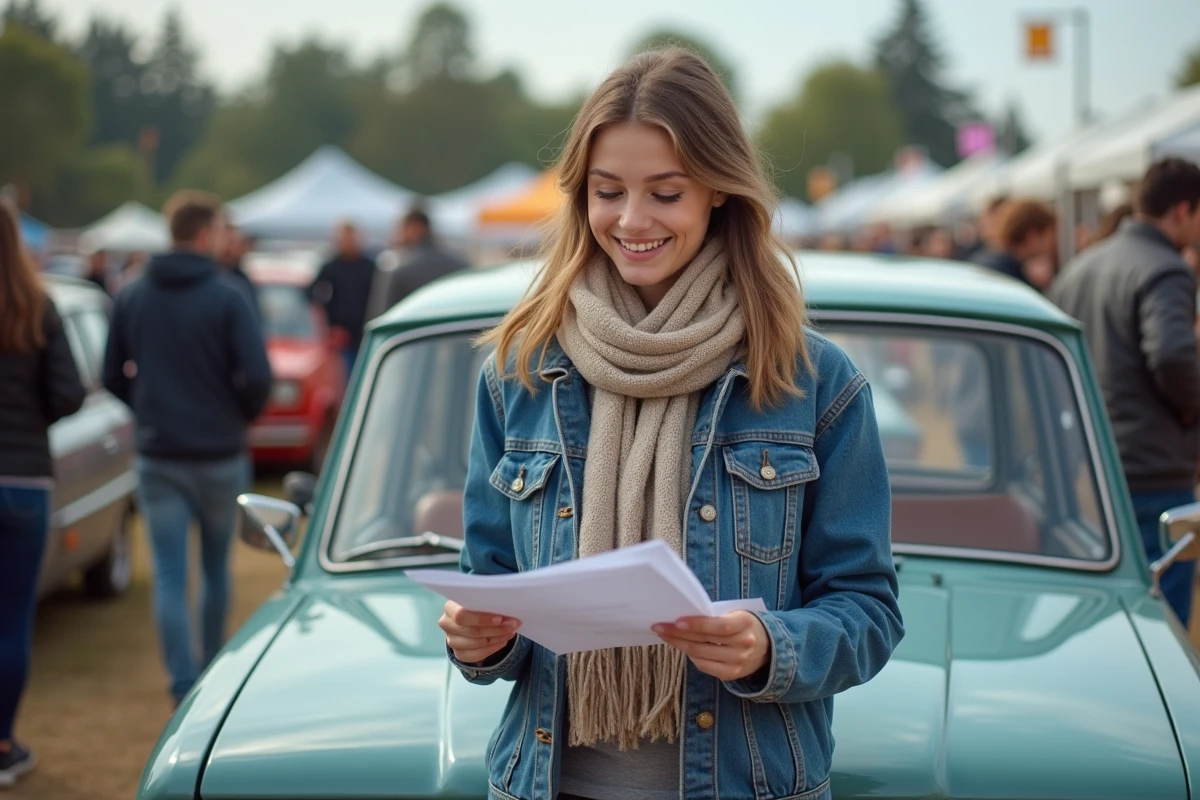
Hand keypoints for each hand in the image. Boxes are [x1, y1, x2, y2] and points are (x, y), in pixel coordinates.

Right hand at [438, 601, 520, 664]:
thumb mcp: (481, 602)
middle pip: (472, 631)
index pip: (461, 615)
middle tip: (513, 624)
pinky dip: (493, 648)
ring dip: (497, 638)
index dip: (482, 618)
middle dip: (496, 628)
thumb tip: (507, 609)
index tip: (501, 618)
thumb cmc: (478, 608)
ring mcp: (451, 640)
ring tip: (510, 631)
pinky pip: (477, 655)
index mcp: (450, 607)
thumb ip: (488, 604)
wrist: (471, 623)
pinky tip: (503, 640)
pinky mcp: (459, 654)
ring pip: (477, 643)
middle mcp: (446, 624)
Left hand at [653, 611, 770, 681]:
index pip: (718, 626)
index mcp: (745, 623)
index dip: (696, 625)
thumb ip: (715, 616)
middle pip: (704, 641)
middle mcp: (743, 645)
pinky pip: (704, 666)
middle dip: (678, 634)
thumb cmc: (744, 624)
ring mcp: (738, 662)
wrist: (767, 647)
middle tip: (659, 627)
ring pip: (700, 655)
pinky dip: (691, 656)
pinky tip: (683, 647)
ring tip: (666, 636)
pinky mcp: (731, 675)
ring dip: (679, 645)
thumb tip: (683, 617)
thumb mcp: (736, 613)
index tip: (676, 621)